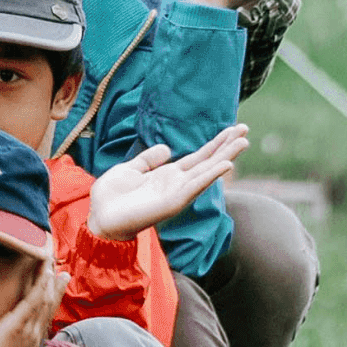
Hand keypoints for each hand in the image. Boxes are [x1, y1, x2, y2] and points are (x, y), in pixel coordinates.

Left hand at [0, 258, 66, 346]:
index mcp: (30, 343)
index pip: (43, 318)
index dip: (50, 303)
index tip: (55, 291)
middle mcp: (34, 335)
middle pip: (49, 308)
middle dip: (56, 289)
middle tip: (63, 273)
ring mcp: (28, 330)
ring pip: (44, 301)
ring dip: (50, 281)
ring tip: (55, 264)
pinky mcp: (18, 326)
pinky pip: (34, 301)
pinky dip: (42, 286)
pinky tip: (47, 273)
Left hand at [85, 124, 249, 240]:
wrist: (99, 218)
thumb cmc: (112, 197)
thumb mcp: (130, 169)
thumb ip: (149, 159)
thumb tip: (168, 149)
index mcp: (168, 175)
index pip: (198, 157)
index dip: (215, 143)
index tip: (233, 129)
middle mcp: (177, 183)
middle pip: (208, 161)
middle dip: (227, 146)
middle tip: (246, 128)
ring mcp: (177, 193)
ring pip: (206, 171)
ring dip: (225, 156)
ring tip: (244, 141)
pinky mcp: (172, 202)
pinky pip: (194, 186)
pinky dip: (210, 176)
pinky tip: (225, 165)